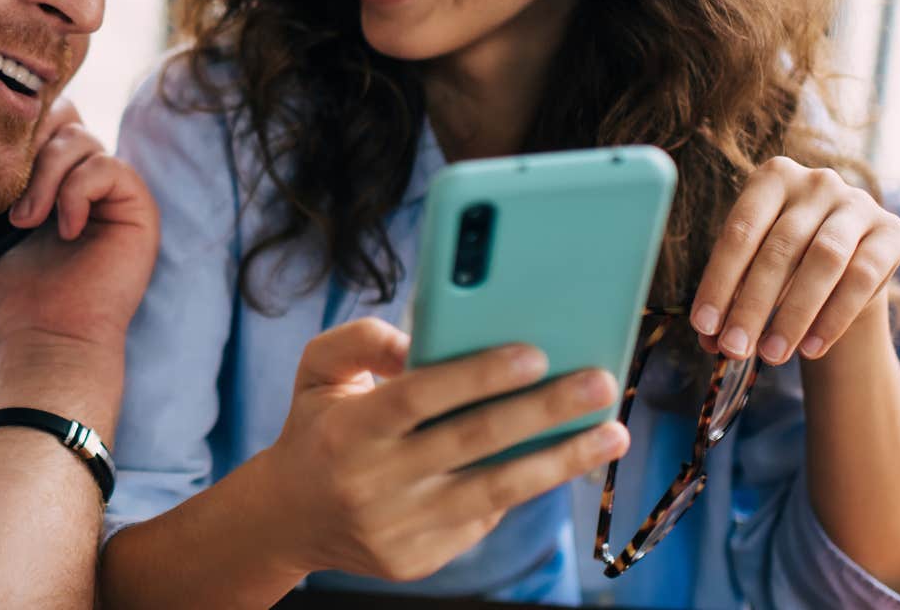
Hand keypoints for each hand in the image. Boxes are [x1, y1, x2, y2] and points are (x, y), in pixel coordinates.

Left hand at [0, 99, 159, 358]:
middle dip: (28, 139)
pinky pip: (109, 167)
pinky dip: (77, 192)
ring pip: (80, 138)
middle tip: (2, 183)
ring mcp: (108, 192)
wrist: (40, 342)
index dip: (9, 128)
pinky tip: (64, 230)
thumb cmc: (0, 303)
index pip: (32, 119)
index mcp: (41, 178)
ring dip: (44, 175)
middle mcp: (77, 178)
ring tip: (21, 222)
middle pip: (62, 112)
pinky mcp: (136, 207)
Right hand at [253, 319, 628, 583]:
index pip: (419, 395)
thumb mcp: (318, 371)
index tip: (535, 353)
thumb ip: (363, 340)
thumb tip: (424, 340)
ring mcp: (398, 528)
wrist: (287, 517)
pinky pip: (483, 517)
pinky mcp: (419, 560)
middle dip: (545, 411)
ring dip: (561, 460)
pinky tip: (562, 460)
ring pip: (495, 490)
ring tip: (612, 434)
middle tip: (600, 384)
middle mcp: (372, 482)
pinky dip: (525, 486)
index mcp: (347, 429)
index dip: (478, 374)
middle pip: (472, 442)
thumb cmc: (317, 428)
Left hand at [689, 157, 899, 364]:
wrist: (847, 261)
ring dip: (794, 314)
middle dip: (752, 305)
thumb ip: (731, 298)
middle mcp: (816, 182)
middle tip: (735, 348)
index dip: (718, 282)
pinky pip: (862, 277)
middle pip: (779, 249)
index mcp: (771, 178)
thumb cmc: (785, 262)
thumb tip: (708, 339)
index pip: (739, 232)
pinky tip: (811, 348)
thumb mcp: (754, 268)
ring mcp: (857, 203)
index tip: (703, 327)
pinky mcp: (892, 232)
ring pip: (824, 260)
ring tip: (771, 354)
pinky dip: (834, 317)